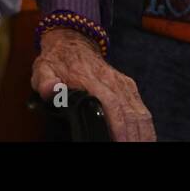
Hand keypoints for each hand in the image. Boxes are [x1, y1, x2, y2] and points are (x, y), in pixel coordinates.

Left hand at [30, 28, 154, 141]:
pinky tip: (146, 138)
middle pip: (128, 111)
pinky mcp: (128, 85)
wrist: (72, 40)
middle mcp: (111, 80)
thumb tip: (49, 90)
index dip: (117, 124)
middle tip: (130, 150)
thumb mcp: (43, 69)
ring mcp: (121, 83)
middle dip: (132, 135)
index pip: (110, 103)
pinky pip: (141, 107)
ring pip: (138, 110)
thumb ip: (45, 81)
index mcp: (90, 79)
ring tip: (141, 146)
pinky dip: (146, 125)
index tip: (119, 141)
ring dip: (142, 132)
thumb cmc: (57, 60)